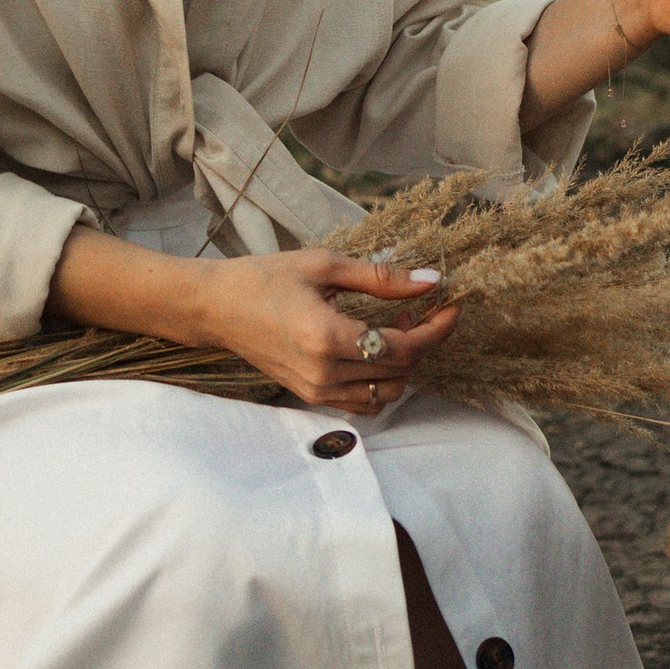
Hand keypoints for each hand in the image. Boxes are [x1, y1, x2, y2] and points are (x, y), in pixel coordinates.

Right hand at [197, 253, 460, 414]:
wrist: (217, 307)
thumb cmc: (266, 278)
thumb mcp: (325, 266)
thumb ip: (382, 278)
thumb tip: (432, 281)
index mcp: (327, 337)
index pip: (404, 348)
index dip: (437, 329)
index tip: (452, 305)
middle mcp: (324, 373)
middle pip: (401, 372)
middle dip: (423, 340)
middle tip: (423, 308)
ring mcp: (317, 391)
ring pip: (387, 393)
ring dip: (404, 364)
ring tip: (399, 328)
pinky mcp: (310, 397)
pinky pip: (364, 403)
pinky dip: (381, 382)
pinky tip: (375, 351)